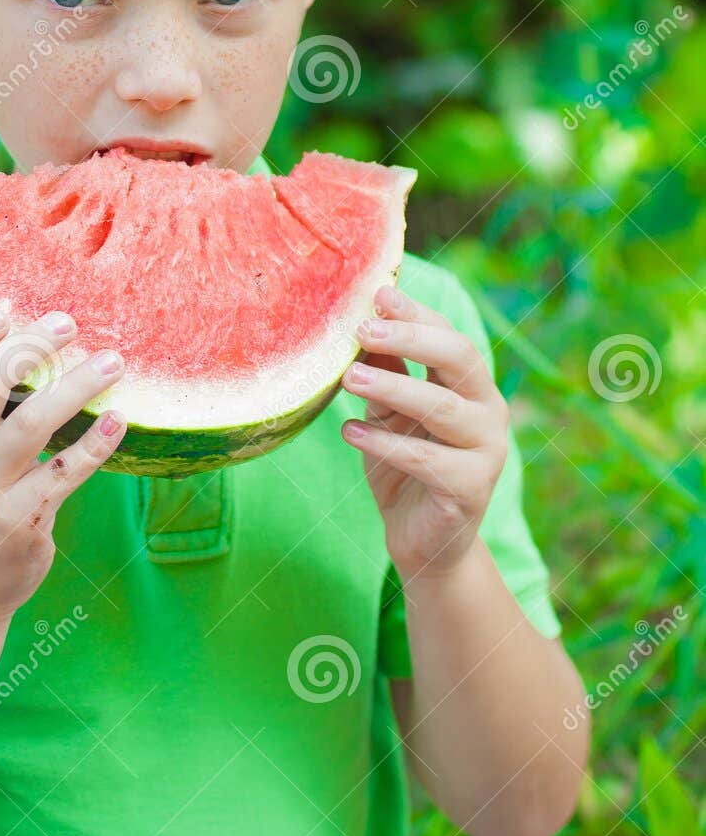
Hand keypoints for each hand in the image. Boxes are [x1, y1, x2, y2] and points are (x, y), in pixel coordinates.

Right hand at [0, 308, 126, 620]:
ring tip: (112, 361)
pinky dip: (96, 442)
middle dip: (26, 347)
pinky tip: (119, 419)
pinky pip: (66, 472)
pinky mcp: (22, 520)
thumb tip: (27, 331)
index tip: (0, 313)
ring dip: (76, 386)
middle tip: (67, 322)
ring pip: (32, 423)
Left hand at [339, 284, 508, 580]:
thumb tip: (361, 320)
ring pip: (444, 407)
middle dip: (411, 338)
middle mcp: (487, 409)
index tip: (378, 293)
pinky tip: (351, 431)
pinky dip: (386, 443)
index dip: (415, 313)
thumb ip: (383, 370)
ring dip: (394, 387)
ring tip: (348, 377)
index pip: (448, 333)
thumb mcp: (386, 411)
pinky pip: (428, 459)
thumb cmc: (402, 465)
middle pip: (459, 358)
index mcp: (469, 384)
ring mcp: (486, 450)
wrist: (421, 541)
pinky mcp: (472, 489)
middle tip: (363, 329)